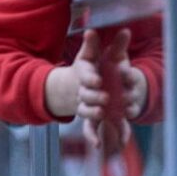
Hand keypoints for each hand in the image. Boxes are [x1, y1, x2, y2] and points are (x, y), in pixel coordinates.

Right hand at [74, 29, 135, 154]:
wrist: (72, 87)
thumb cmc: (88, 69)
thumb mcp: (92, 56)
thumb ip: (95, 45)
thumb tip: (100, 30)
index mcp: (83, 74)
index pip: (85, 75)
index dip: (90, 78)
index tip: (97, 79)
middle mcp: (82, 91)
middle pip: (85, 94)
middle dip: (93, 96)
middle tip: (104, 97)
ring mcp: (84, 105)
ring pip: (86, 110)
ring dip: (92, 112)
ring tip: (101, 113)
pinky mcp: (89, 118)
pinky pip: (89, 129)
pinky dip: (92, 137)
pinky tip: (97, 146)